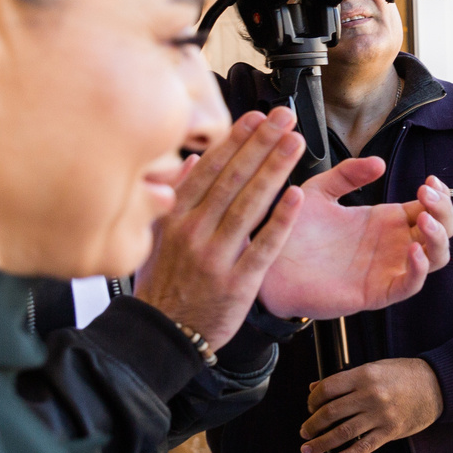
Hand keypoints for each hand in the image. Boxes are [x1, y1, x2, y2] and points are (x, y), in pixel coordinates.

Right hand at [131, 108, 306, 349]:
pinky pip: (264, 246)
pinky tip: (298, 196)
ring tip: (296, 142)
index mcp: (174, 217)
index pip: (210, 170)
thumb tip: (192, 160)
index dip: (235, 140)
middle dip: (262, 144)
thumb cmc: (164, 285)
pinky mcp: (237, 282)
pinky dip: (280, 220)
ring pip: (250, 204)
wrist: (163, 334)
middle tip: (286, 118)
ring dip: (275, 169)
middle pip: (233, 179)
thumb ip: (173, 197)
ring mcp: (216, 256)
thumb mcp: (155, 237)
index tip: (256, 117)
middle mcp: (194, 231)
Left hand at [257, 162, 451, 318]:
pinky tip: (413, 250)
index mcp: (385, 220)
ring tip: (425, 220)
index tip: (430, 181)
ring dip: (439, 238)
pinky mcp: (376, 292)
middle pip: (442, 231)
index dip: (439, 195)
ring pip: (436, 258)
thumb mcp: (320, 191)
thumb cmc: (290, 229)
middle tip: (426, 195)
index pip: (431, 208)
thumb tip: (379, 162)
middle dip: (444, 210)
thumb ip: (347, 174)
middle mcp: (392, 245)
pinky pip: (410, 285)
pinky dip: (419, 269)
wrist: (265, 260)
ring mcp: (387, 268)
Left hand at [302, 356, 442, 452]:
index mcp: (364, 375)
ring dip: (320, 443)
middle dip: (312, 425)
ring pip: (342, 433)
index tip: (310, 407)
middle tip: (304, 432)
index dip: (312, 399)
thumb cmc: (404, 374)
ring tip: (308, 448)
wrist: (437, 385)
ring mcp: (380, 415)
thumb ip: (344, 379)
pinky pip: (361, 449)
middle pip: (330, 412)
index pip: (327, 389)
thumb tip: (314, 387)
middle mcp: (370, 395)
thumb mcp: (374, 368)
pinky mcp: (390, 432)